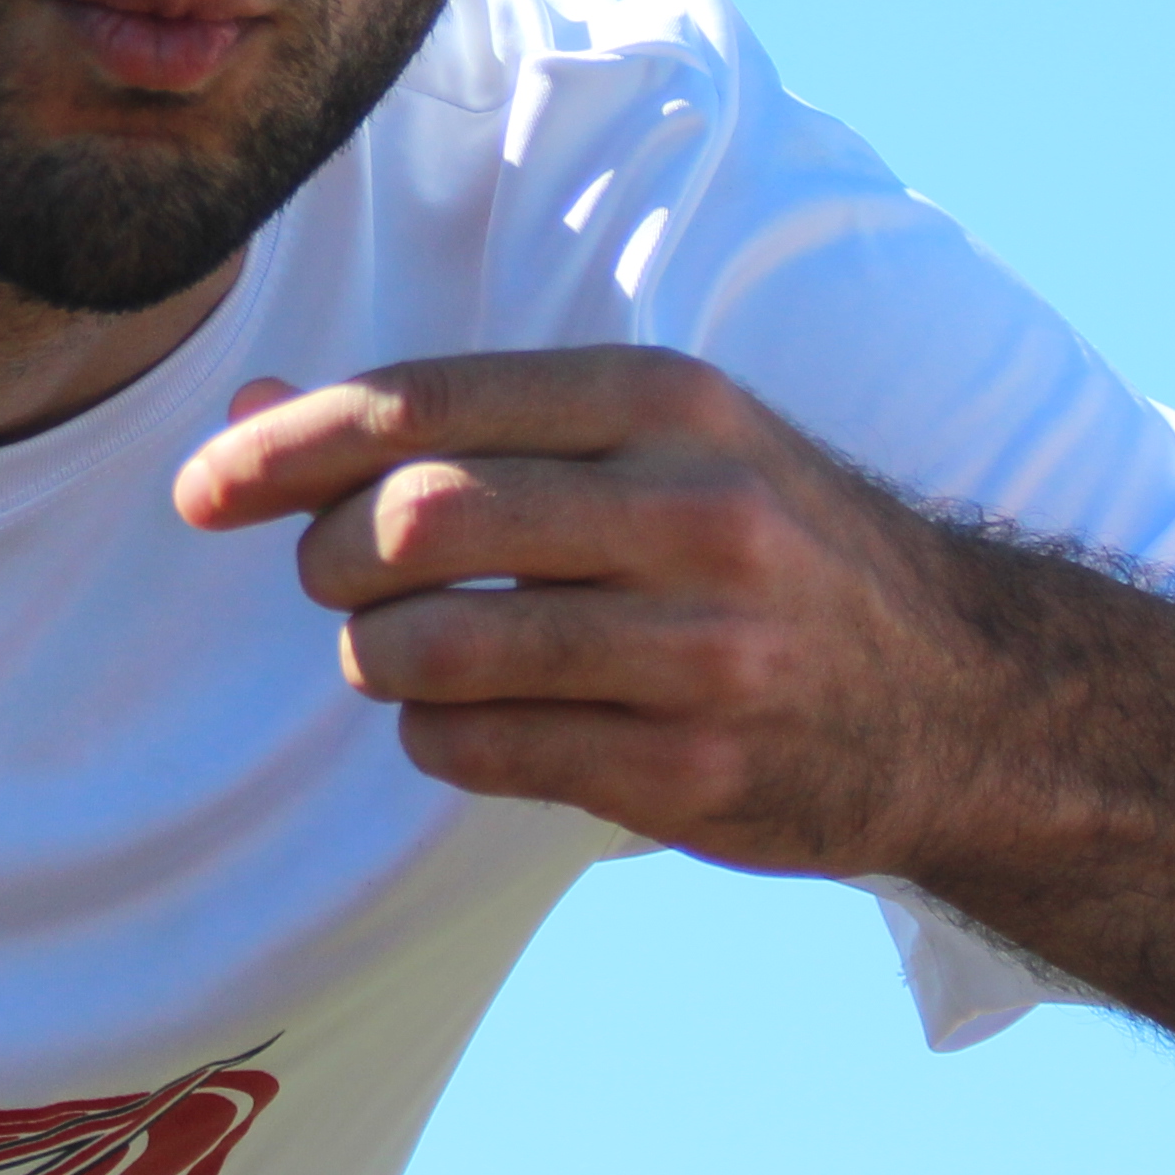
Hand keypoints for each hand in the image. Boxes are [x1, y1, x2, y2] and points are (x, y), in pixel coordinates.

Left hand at [171, 345, 1010, 882]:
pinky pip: (479, 754)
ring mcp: (700, 652)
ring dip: (374, 659)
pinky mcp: (691, 774)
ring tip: (405, 654)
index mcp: (666, 400)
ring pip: (431, 651)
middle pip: (413, 523)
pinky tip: (475, 721)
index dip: (288, 449)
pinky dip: (435, 739)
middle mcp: (691, 512)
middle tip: (338, 582)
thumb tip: (255, 418)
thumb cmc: (763, 543)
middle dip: (329, 559)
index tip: (203, 489)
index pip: (426, 406)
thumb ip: (460, 426)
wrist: (970, 695)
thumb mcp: (648, 440)